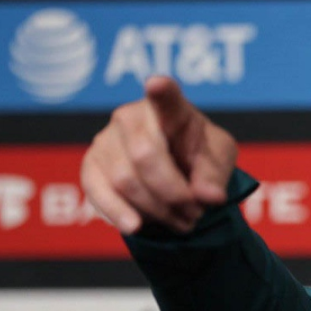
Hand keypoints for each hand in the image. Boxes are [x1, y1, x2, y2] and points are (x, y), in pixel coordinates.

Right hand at [80, 75, 236, 234]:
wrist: (178, 173)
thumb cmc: (200, 156)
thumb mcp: (219, 161)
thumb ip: (215, 175)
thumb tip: (209, 197)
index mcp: (170, 109)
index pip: (166, 98)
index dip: (162, 91)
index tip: (157, 84)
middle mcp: (130, 117)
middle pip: (145, 156)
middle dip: (174, 193)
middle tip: (197, 213)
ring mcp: (106, 140)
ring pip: (125, 180)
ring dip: (158, 209)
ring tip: (183, 221)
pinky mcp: (91, 167)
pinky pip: (98, 193)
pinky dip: (118, 212)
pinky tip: (135, 226)